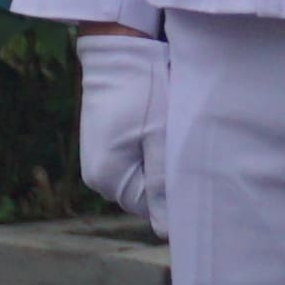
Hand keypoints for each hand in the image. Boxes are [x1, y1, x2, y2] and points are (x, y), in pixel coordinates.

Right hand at [73, 27, 166, 229]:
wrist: (116, 51)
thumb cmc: (142, 93)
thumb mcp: (159, 140)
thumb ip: (162, 187)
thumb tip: (168, 233)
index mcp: (107, 178)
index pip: (152, 208)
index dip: (174, 188)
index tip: (188, 160)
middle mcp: (95, 176)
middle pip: (144, 195)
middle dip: (165, 176)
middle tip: (180, 143)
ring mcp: (96, 159)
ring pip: (141, 177)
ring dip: (158, 161)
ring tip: (167, 132)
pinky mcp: (102, 144)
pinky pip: (132, 162)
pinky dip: (148, 149)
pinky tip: (157, 127)